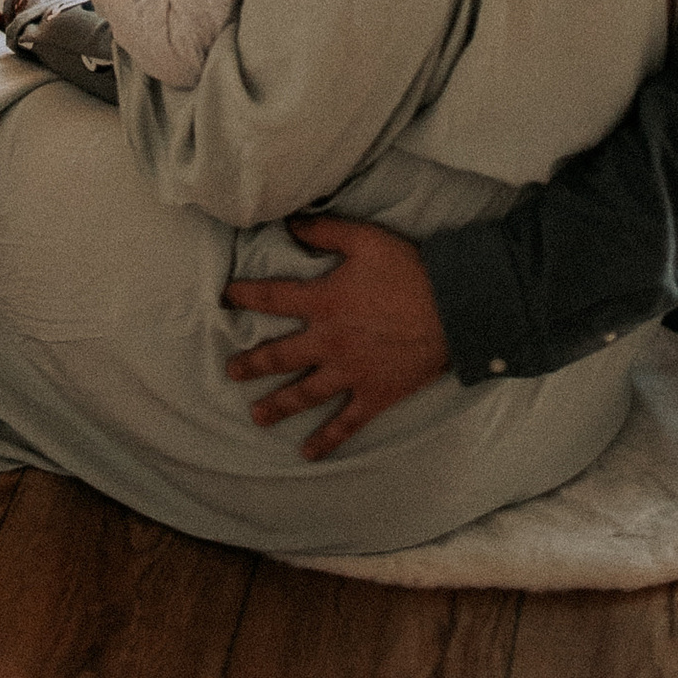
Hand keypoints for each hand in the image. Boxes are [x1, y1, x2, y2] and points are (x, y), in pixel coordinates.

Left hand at [223, 217, 449, 457]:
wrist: (453, 308)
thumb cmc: (409, 270)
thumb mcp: (365, 239)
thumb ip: (325, 231)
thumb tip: (290, 223)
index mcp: (324, 301)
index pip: (273, 298)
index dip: (246, 296)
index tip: (224, 298)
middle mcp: (330, 341)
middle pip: (281, 356)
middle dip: (252, 364)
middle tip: (230, 371)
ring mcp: (350, 373)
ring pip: (305, 394)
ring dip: (278, 406)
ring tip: (256, 417)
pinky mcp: (374, 395)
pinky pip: (346, 423)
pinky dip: (327, 440)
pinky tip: (308, 454)